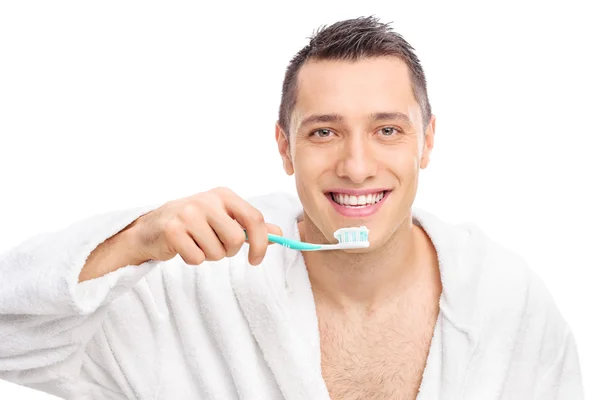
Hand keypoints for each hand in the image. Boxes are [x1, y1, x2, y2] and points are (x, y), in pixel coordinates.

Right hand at [129, 187, 282, 265]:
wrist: (153, 227)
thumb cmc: (195, 223)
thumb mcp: (224, 219)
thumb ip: (251, 226)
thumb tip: (279, 234)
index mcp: (224, 195)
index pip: (254, 219)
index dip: (261, 243)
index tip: (256, 260)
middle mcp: (207, 200)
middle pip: (236, 239)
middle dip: (229, 251)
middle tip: (216, 246)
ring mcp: (188, 213)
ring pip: (216, 252)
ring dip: (210, 256)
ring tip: (198, 244)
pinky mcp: (172, 230)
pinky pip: (197, 258)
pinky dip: (194, 259)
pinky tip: (185, 247)